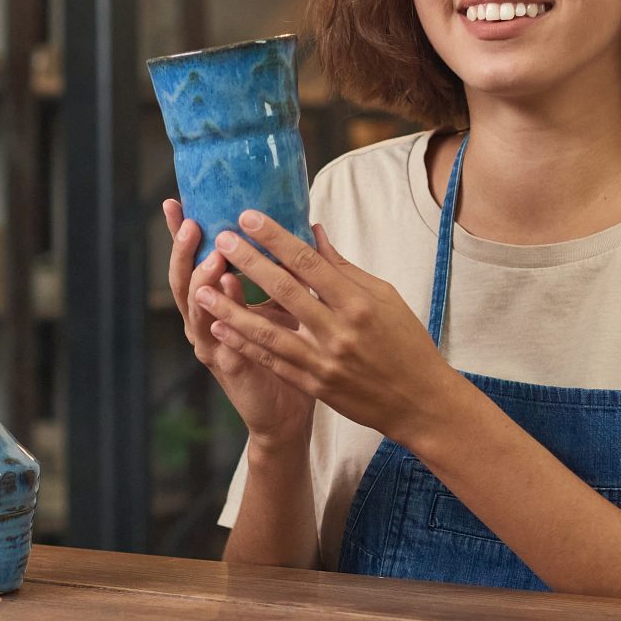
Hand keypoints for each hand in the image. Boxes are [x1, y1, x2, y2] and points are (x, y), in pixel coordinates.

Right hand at [163, 200, 313, 448]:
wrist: (287, 412)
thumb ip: (285, 269)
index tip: (174, 202)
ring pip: (195, 308)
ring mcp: (212, 345)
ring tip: (213, 255)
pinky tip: (228, 294)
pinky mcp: (228, 368)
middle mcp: (204, 322)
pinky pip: (221, 338)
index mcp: (214, 303)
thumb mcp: (284, 303)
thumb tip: (306, 226)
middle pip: (182, 280)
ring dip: (201, 280)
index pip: (193, 261)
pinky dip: (224, 315)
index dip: (180, 234)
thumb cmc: (287, 354)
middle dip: (183, 251)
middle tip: (191, 223)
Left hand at [190, 212, 462, 445]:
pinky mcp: (314, 385)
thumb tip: (313, 233)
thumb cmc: (405, 343)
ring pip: (268, 330)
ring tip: (201, 289)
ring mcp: (324, 361)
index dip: (276, 238)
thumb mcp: (385, 297)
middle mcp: (339, 331)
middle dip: (248, 263)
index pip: (309, 262)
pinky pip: (271, 361)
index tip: (248, 218)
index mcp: (359, 303)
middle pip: (284, 290)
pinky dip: (244, 344)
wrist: (419, 402)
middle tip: (220, 241)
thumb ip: (344, 268)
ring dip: (231, 309)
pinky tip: (219, 328)